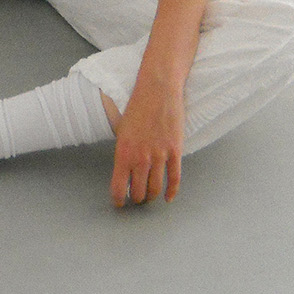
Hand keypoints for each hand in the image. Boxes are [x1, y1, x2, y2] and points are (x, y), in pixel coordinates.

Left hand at [109, 73, 185, 207]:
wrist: (157, 90)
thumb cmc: (137, 107)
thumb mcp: (121, 131)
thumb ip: (124, 153)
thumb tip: (125, 172)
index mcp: (123, 153)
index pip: (118, 187)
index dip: (118, 200)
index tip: (120, 203)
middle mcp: (140, 158)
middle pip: (138, 192)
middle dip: (136, 199)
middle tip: (135, 199)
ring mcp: (159, 156)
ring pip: (155, 188)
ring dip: (151, 197)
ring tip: (149, 198)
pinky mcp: (175, 151)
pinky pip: (175, 178)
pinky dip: (172, 192)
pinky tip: (168, 197)